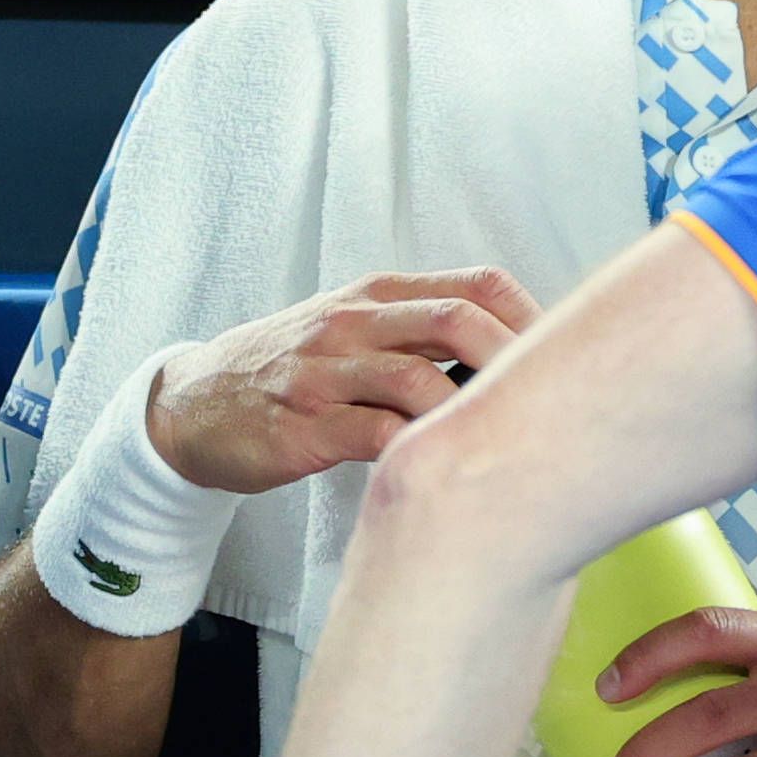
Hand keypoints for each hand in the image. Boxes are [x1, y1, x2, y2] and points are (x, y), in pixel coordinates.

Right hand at [145, 270, 536, 496]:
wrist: (192, 404)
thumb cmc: (289, 371)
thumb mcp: (352, 330)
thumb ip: (419, 333)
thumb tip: (512, 357)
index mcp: (376, 296)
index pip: (476, 285)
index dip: (531, 318)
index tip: (564, 360)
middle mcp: (354, 323)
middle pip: (458, 320)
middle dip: (516, 362)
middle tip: (550, 408)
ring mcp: (325, 372)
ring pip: (421, 380)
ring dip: (470, 416)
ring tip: (502, 447)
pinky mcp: (303, 425)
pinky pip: (376, 435)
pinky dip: (418, 453)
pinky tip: (444, 472)